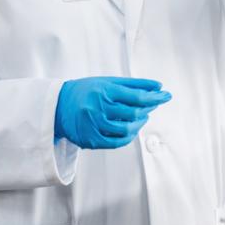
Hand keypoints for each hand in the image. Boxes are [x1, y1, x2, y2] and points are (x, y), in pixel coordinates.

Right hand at [54, 76, 171, 148]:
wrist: (58, 106)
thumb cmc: (87, 91)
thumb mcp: (107, 82)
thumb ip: (133, 84)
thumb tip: (158, 86)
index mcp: (104, 90)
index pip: (136, 97)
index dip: (155, 97)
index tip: (166, 95)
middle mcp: (98, 108)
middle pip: (134, 113)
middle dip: (149, 108)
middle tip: (154, 104)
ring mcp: (94, 125)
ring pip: (127, 129)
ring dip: (139, 124)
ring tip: (142, 116)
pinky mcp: (91, 140)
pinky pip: (117, 142)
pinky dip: (129, 136)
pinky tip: (132, 129)